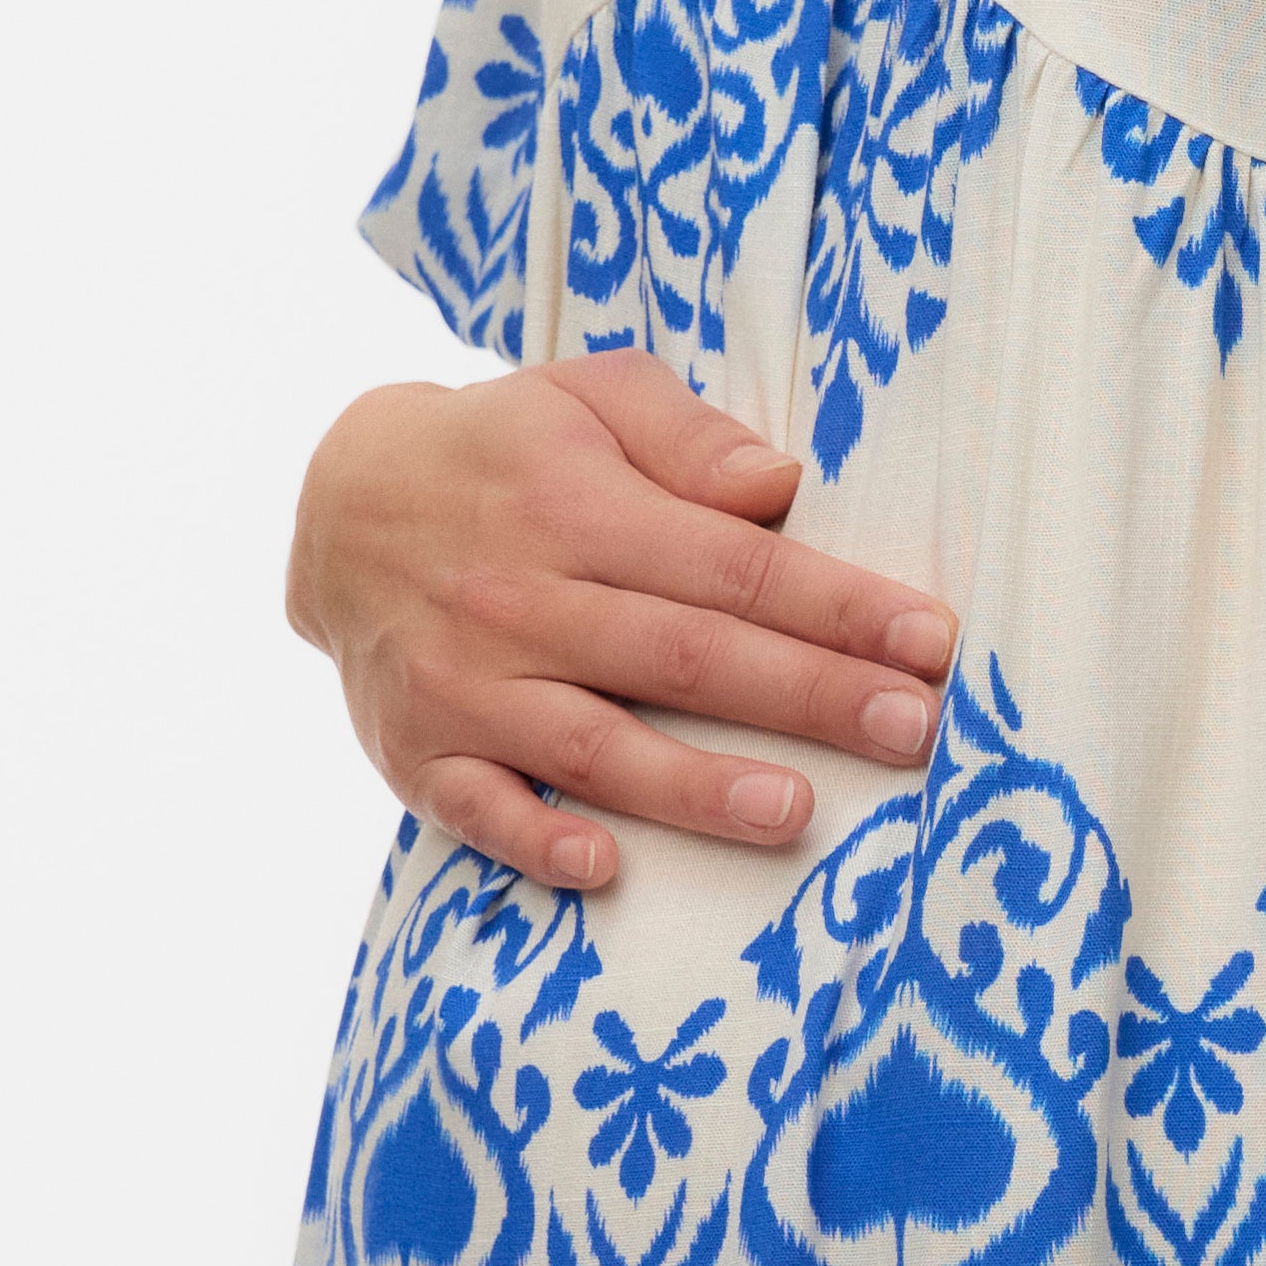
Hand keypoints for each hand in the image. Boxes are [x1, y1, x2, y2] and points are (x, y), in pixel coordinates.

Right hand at [287, 348, 948, 894]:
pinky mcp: (418, 751)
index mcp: (579, 508)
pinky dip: (537, 841)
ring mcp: (466, 684)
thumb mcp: (588, 396)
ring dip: (694, 787)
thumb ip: (686, 435)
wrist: (337, 507)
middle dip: (809, 695)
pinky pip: (479, 809)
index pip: (733, 564)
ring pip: (593, 746)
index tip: (929, 640)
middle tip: (913, 729)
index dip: (837, 605)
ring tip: (793, 813)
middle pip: (686, 658)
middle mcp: (523, 601)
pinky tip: (607, 869)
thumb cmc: (504, 451)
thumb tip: (778, 482)